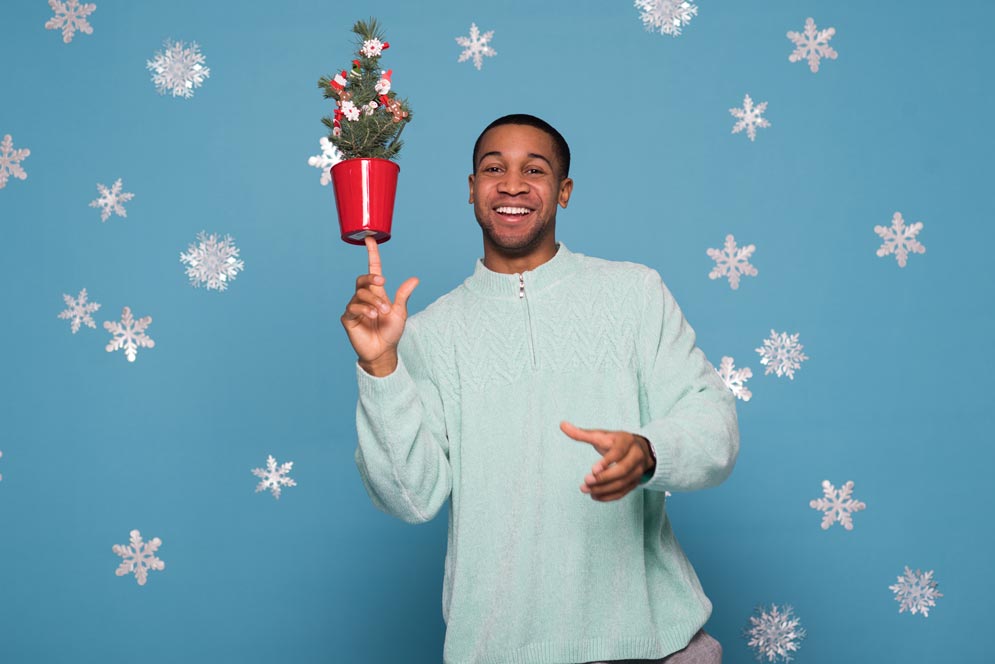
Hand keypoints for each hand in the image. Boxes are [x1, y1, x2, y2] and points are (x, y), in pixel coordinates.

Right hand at [341, 236, 418, 374]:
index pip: (372, 269)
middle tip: (382, 283)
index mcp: (377, 293)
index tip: (370, 239)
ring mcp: (355, 307)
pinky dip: (364, 309)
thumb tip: (415, 279)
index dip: (371, 254)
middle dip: (371, 278)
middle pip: (362, 279)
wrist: (383, 351)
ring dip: (373, 301)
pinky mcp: (348, 318)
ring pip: (360, 293)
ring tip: (382, 312)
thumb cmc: (391, 332)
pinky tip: (373, 315)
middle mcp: (364, 297)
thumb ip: (403, 295)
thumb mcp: (400, 312)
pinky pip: (353, 307)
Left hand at [560, 421, 654, 501]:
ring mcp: (637, 470)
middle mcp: (636, 456)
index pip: (618, 452)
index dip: (606, 461)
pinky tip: (594, 496)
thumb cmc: (614, 441)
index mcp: (626, 441)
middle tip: (586, 481)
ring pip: (622, 483)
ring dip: (603, 489)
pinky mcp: (635, 482)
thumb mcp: (600, 435)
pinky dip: (608, 496)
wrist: (638, 449)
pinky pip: (623, 492)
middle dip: (603, 478)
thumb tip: (562, 424)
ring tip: (585, 489)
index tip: (593, 469)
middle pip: (622, 470)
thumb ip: (581, 433)